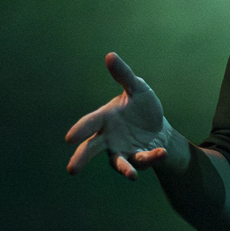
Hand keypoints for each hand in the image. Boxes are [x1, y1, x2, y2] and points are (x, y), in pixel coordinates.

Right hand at [66, 52, 170, 178]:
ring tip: (131, 175)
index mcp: (105, 118)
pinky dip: (151, 157)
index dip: (80, 130)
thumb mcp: (137, 87)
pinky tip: (160, 152)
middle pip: (91, 149)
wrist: (159, 128)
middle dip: (81, 158)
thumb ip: (124, 75)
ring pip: (118, 162)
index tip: (69, 139)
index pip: (89, 124)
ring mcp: (122, 151)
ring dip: (124, 168)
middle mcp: (109, 138)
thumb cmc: (142, 106)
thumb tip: (110, 55)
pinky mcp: (137, 160)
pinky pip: (142, 161)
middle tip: (72, 170)